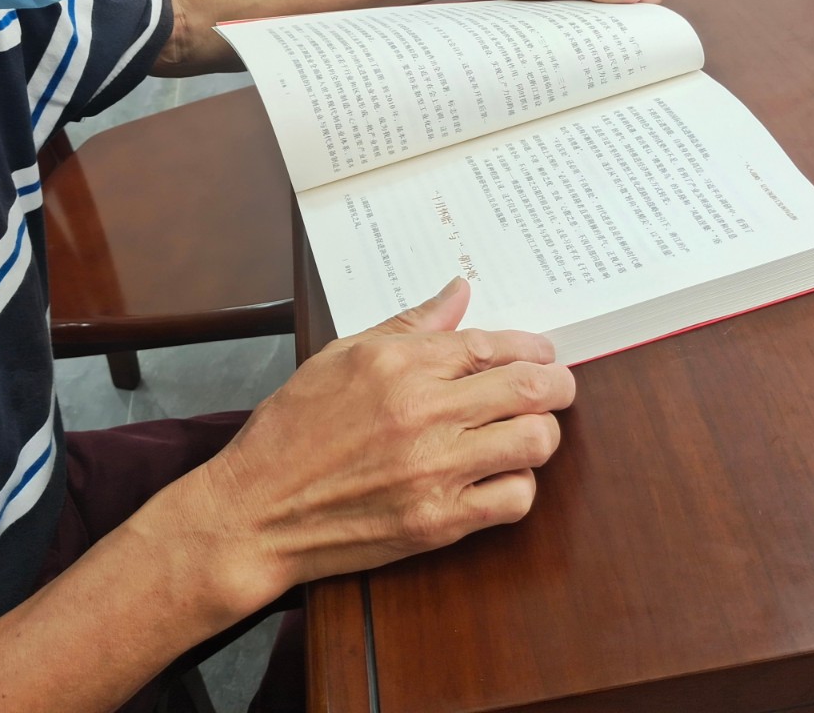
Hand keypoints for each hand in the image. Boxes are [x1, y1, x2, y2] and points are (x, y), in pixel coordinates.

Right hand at [192, 277, 576, 603]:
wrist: (255, 511)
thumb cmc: (291, 429)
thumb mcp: (340, 357)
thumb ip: (407, 325)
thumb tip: (457, 292)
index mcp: (397, 364)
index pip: (492, 345)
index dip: (530, 347)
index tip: (542, 353)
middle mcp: (422, 411)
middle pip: (530, 388)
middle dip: (558, 384)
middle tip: (558, 387)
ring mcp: (434, 470)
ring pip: (534, 441)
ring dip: (541, 433)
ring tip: (527, 432)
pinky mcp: (438, 522)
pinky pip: (515, 499)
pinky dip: (518, 485)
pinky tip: (499, 476)